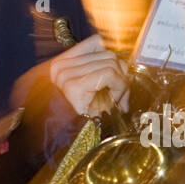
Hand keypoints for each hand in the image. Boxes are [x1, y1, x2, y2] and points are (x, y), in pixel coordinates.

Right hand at [11, 33, 128, 117]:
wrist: (66, 140)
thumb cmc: (81, 117)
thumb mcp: (93, 87)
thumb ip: (104, 69)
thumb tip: (124, 60)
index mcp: (62, 62)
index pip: (97, 42)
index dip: (114, 57)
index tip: (119, 76)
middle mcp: (60, 66)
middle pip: (107, 53)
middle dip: (121, 73)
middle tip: (122, 94)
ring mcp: (65, 75)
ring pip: (111, 62)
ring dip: (121, 82)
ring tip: (117, 100)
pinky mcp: (74, 85)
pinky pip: (109, 74)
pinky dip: (119, 86)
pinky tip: (115, 100)